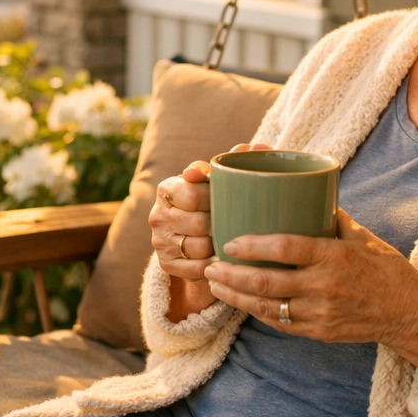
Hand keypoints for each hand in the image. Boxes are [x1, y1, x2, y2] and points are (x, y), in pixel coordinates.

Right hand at [148, 142, 271, 321]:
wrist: (192, 235)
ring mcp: (159, 241)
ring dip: (217, 245)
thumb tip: (260, 147)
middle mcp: (157, 215)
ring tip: (226, 239)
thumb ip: (234, 162)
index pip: (192, 194)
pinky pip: (196, 269)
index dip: (213, 199)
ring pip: (199, 247)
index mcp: (167, 188)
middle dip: (218, 223)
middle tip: (231, 222)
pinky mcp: (165, 264)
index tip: (226, 199)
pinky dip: (212, 264)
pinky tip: (219, 257)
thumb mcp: (217, 180)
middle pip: (197, 223)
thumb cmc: (210, 201)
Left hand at [202, 209, 417, 376]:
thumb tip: (300, 193)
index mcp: (334, 256)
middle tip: (210, 265)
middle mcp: (325, 286)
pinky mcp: (319, 332)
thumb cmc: (385, 267)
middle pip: (267, 282)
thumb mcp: (360, 236)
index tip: (229, 242)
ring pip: (267, 306)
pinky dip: (255, 312)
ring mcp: (320, 313)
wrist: (409, 312)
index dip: (253, 246)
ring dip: (236, 296)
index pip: (286, 248)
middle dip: (232, 275)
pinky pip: (279, 323)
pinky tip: (239, 302)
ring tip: (214, 284)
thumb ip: (328, 217)